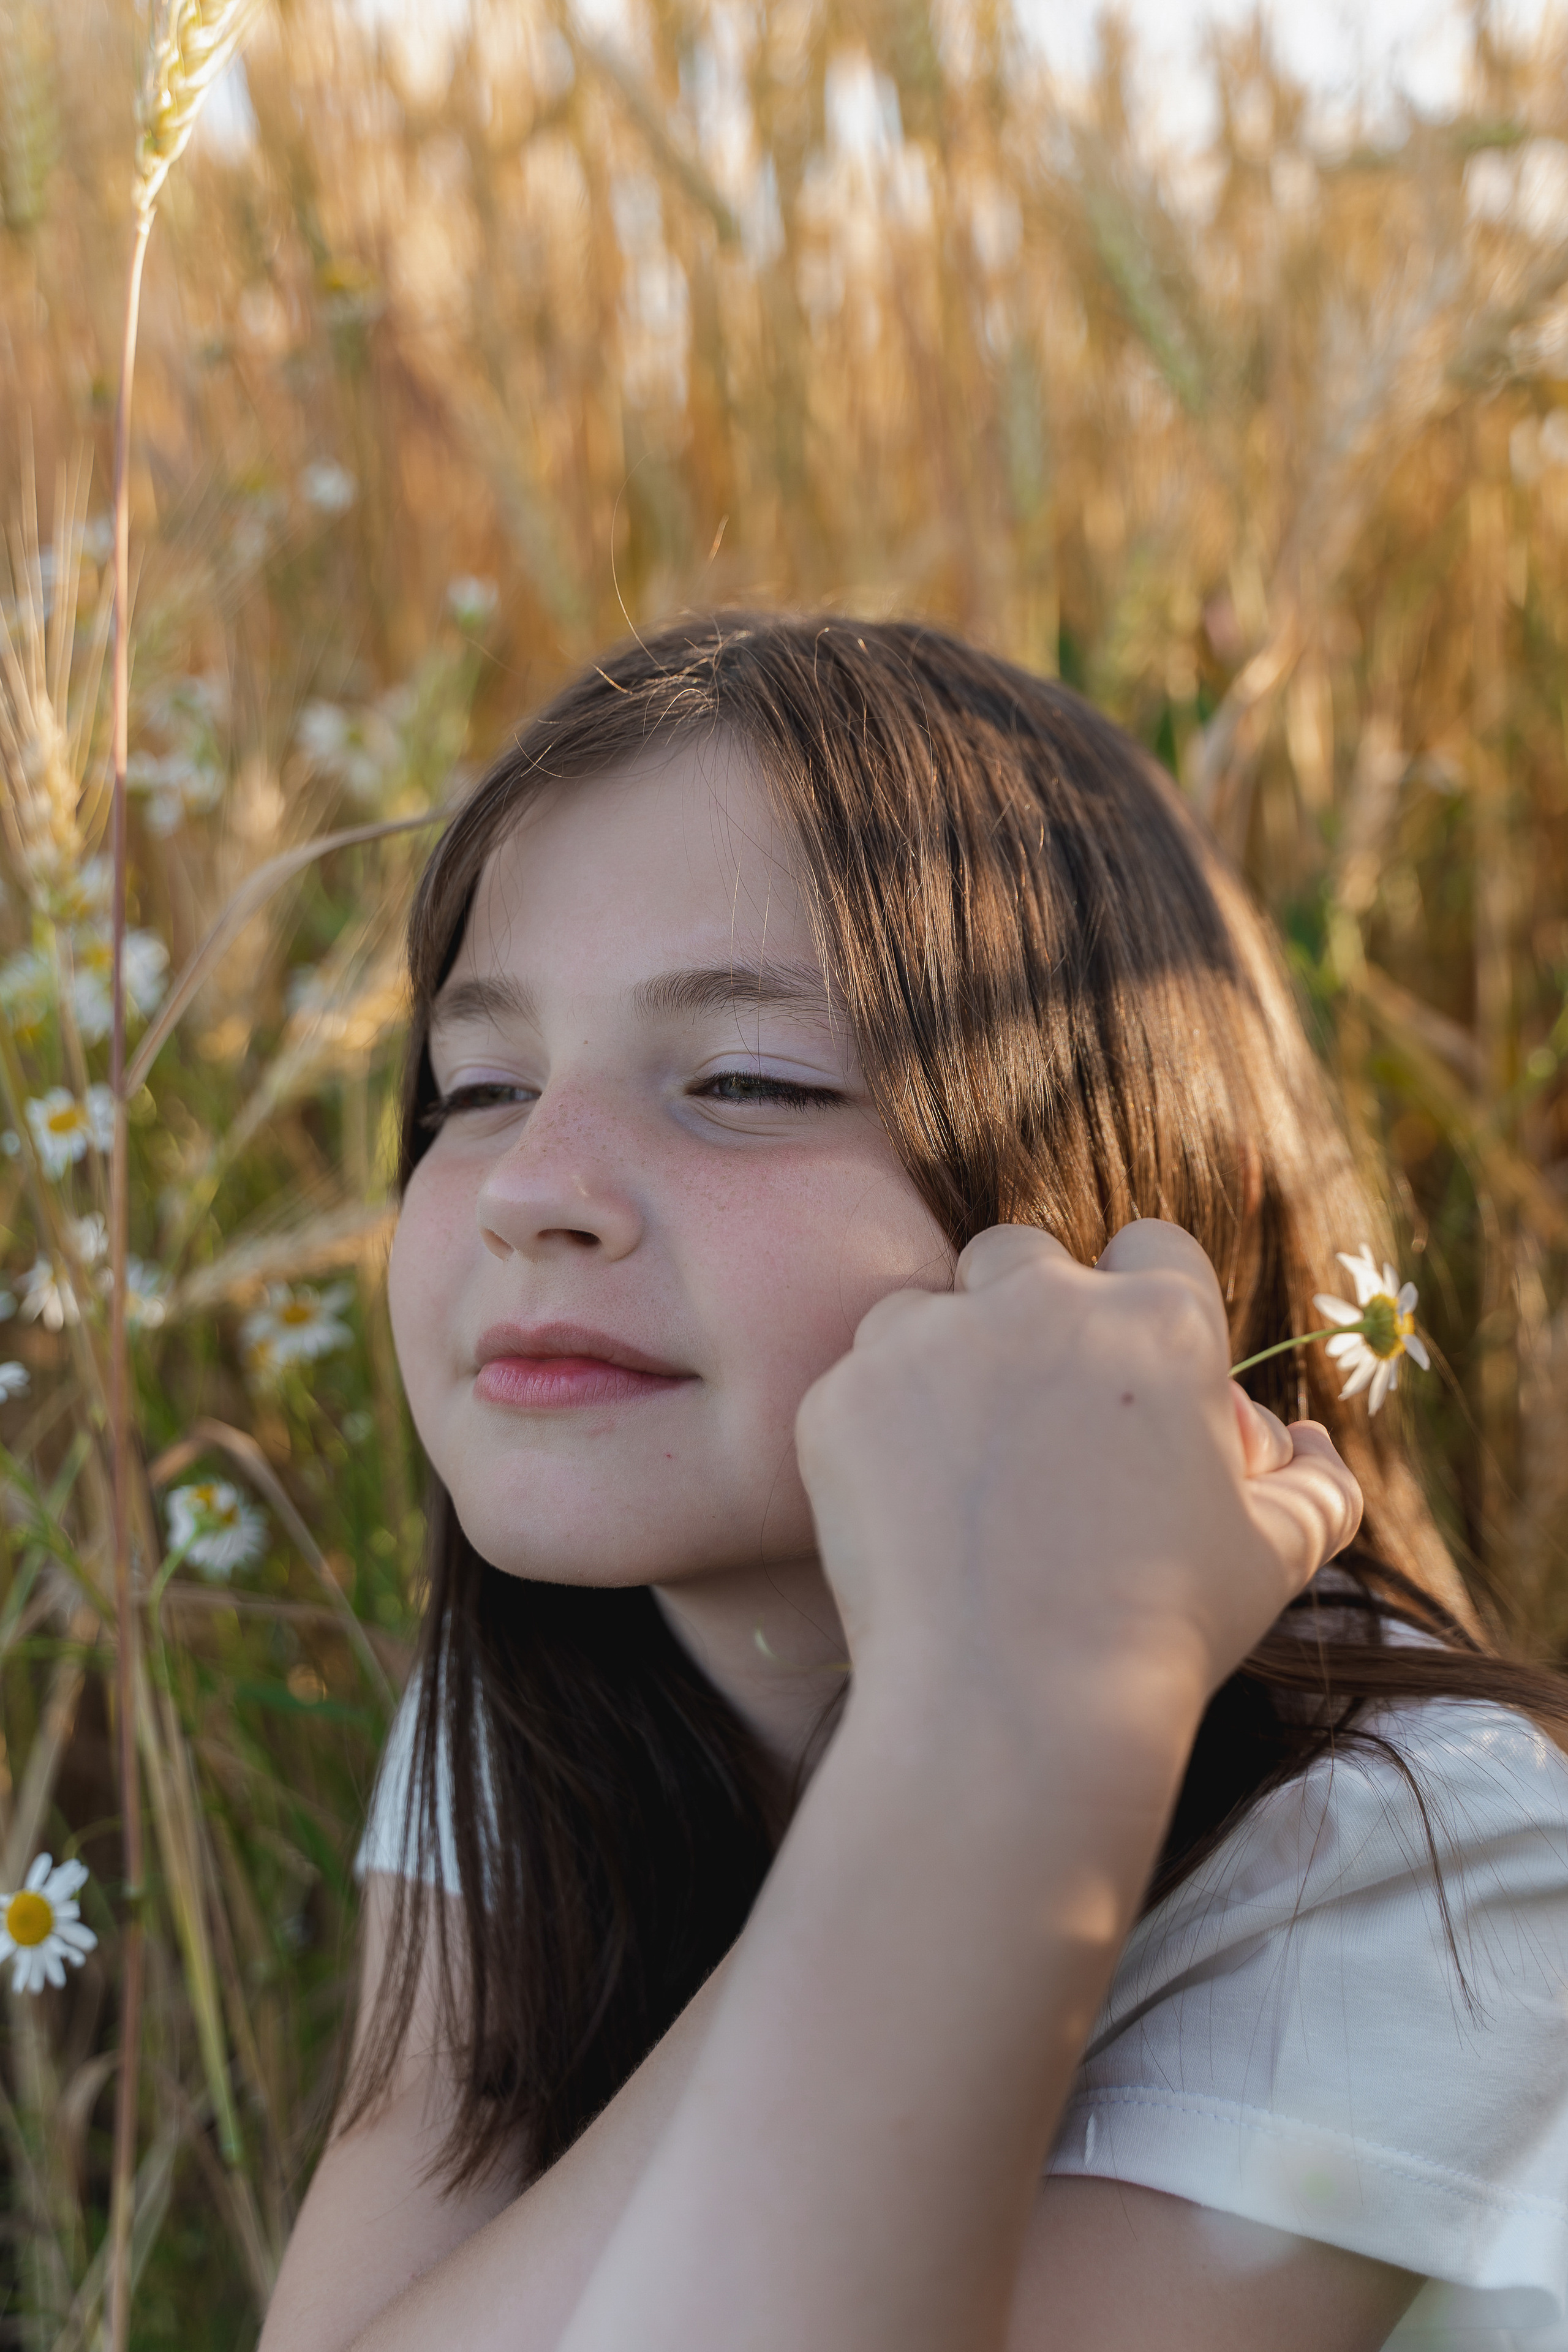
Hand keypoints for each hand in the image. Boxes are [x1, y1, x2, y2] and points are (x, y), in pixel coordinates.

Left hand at [795, 1217, 1360, 1739]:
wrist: (1016, 1705)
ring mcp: (931, 1341)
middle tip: (1031, 1417)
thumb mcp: (1274, 1557)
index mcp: (1157, 1320)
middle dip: (1027, 1310)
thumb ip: (1315, 1483)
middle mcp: (1042, 1303)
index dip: (1141, 1301)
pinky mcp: (845, 1398)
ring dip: (942, 1362)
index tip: (1122, 1374)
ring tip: (963, 1470)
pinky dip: (876, 1434)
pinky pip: (858, 1385)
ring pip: (925, 1309)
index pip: (1151, 1246)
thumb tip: (1305, 1440)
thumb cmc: (1162, 1634)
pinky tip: (908, 1515)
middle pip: (1021, 1255)